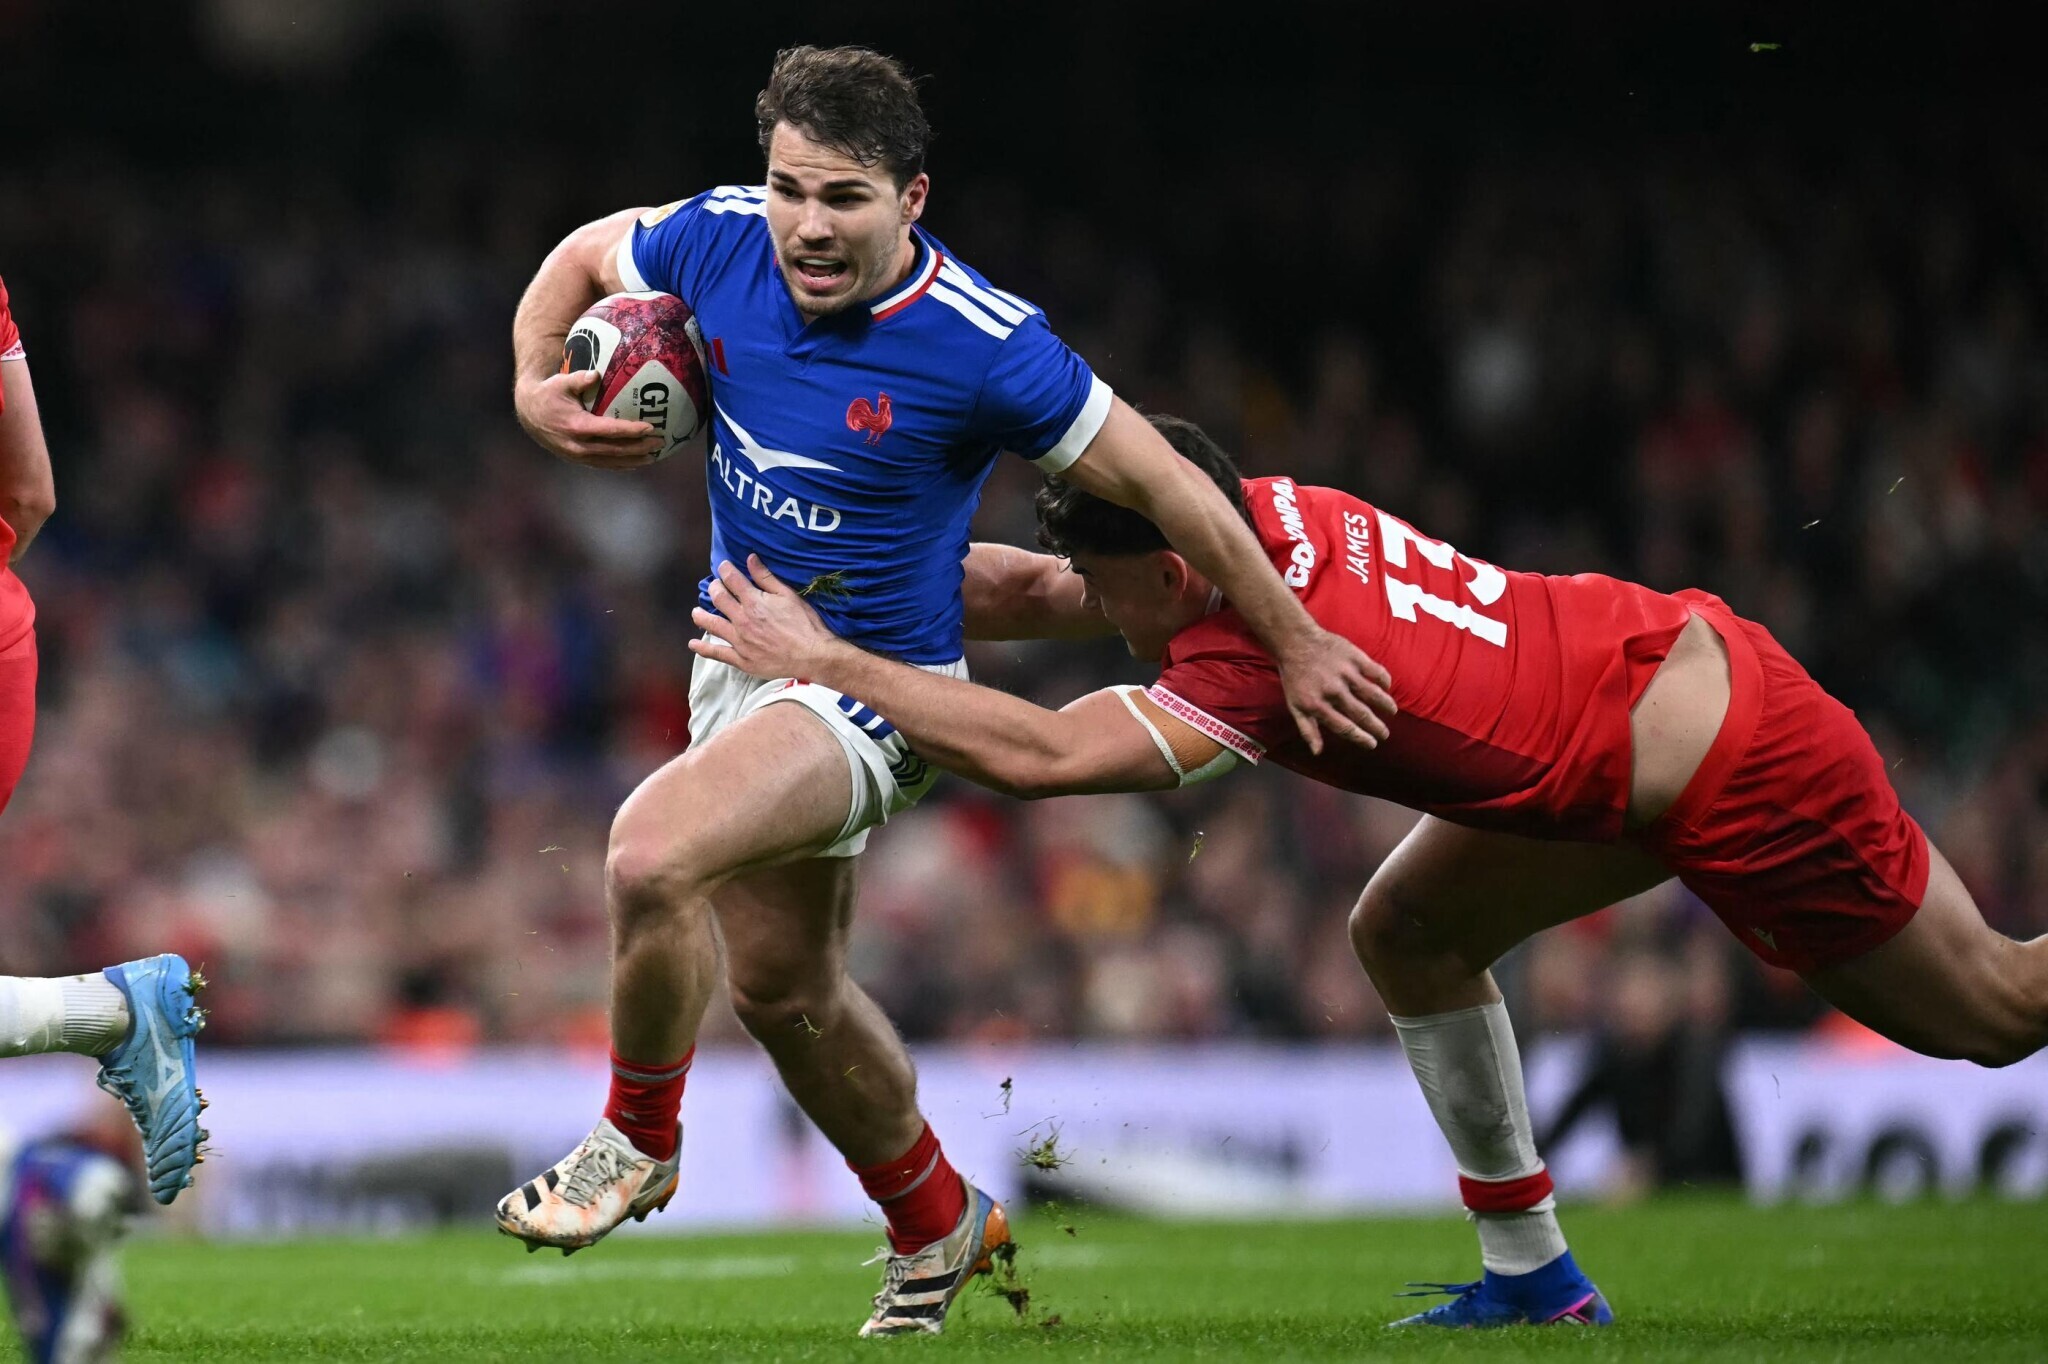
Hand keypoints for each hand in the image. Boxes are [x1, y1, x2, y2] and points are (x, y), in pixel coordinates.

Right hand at [514, 369, 664, 467]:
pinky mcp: (577, 459)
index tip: (650, 428)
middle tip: (660, 442)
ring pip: (610, 461)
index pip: (610, 431)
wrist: (529, 414)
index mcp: (576, 426)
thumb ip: (579, 378)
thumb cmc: (549, 393)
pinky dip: (620, 465)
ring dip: (633, 460)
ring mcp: (577, 455)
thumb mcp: (561, 382)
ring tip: (653, 456)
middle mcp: (578, 445)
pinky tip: (635, 463)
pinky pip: (602, 464)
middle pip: (615, 450)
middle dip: (639, 447)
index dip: (631, 430)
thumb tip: (596, 374)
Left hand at [688, 555, 842, 679]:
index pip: (732, 580)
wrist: (812, 655)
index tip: (723, 566)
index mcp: (754, 602)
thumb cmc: (805, 624)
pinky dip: (703, 649)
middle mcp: (742, 619)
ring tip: (696, 613)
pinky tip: (693, 644)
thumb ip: (766, 578)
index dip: (726, 570)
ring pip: (712, 625)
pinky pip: (717, 653)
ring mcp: (739, 641)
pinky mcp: (741, 659)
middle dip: (714, 589)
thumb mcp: (788, 596)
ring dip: (701, 616)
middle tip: (714, 587)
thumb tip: (750, 559)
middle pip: (719, 599)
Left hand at [1278, 627, 1397, 753]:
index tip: (1372, 744)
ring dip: (1386, 705)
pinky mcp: (1354, 657)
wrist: (1295, 642)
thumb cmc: (1295, 677)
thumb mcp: (1295, 706)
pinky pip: (1376, 671)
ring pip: (1373, 693)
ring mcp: (1345, 673)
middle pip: (1362, 714)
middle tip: (1385, 734)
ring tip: (1392, 712)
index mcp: (1317, 705)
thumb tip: (1317, 752)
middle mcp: (1333, 691)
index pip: (1345, 727)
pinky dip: (1384, 680)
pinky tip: (1386, 687)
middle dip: (1377, 727)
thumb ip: (1307, 730)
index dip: (1361, 738)